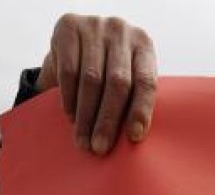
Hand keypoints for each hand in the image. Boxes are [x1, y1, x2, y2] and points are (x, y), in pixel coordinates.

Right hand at [36, 14, 156, 154]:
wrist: (77, 41)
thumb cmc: (107, 68)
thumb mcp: (126, 77)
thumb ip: (131, 99)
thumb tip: (132, 140)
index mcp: (144, 46)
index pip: (146, 81)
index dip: (141, 110)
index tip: (134, 137)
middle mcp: (122, 31)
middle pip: (117, 82)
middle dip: (108, 120)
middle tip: (100, 148)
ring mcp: (95, 26)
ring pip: (91, 80)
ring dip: (86, 116)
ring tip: (83, 141)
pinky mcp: (69, 27)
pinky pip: (69, 71)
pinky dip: (69, 99)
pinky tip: (70, 117)